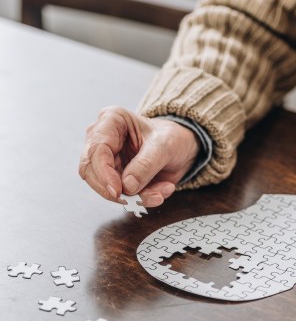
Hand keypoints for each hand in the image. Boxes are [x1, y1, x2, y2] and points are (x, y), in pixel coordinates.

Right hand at [79, 106, 199, 206]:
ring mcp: (107, 160)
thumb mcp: (164, 146)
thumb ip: (146, 165)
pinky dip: (140, 199)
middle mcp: (103, 139)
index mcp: (111, 120)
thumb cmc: (171, 137)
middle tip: (134, 200)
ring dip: (133, 197)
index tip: (118, 191)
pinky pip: (121, 195)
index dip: (103, 173)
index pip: (96, 149)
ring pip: (105, 187)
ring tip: (159, 194)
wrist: (181, 148)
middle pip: (90, 170)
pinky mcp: (115, 177)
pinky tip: (160, 192)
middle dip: (112, 190)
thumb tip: (127, 186)